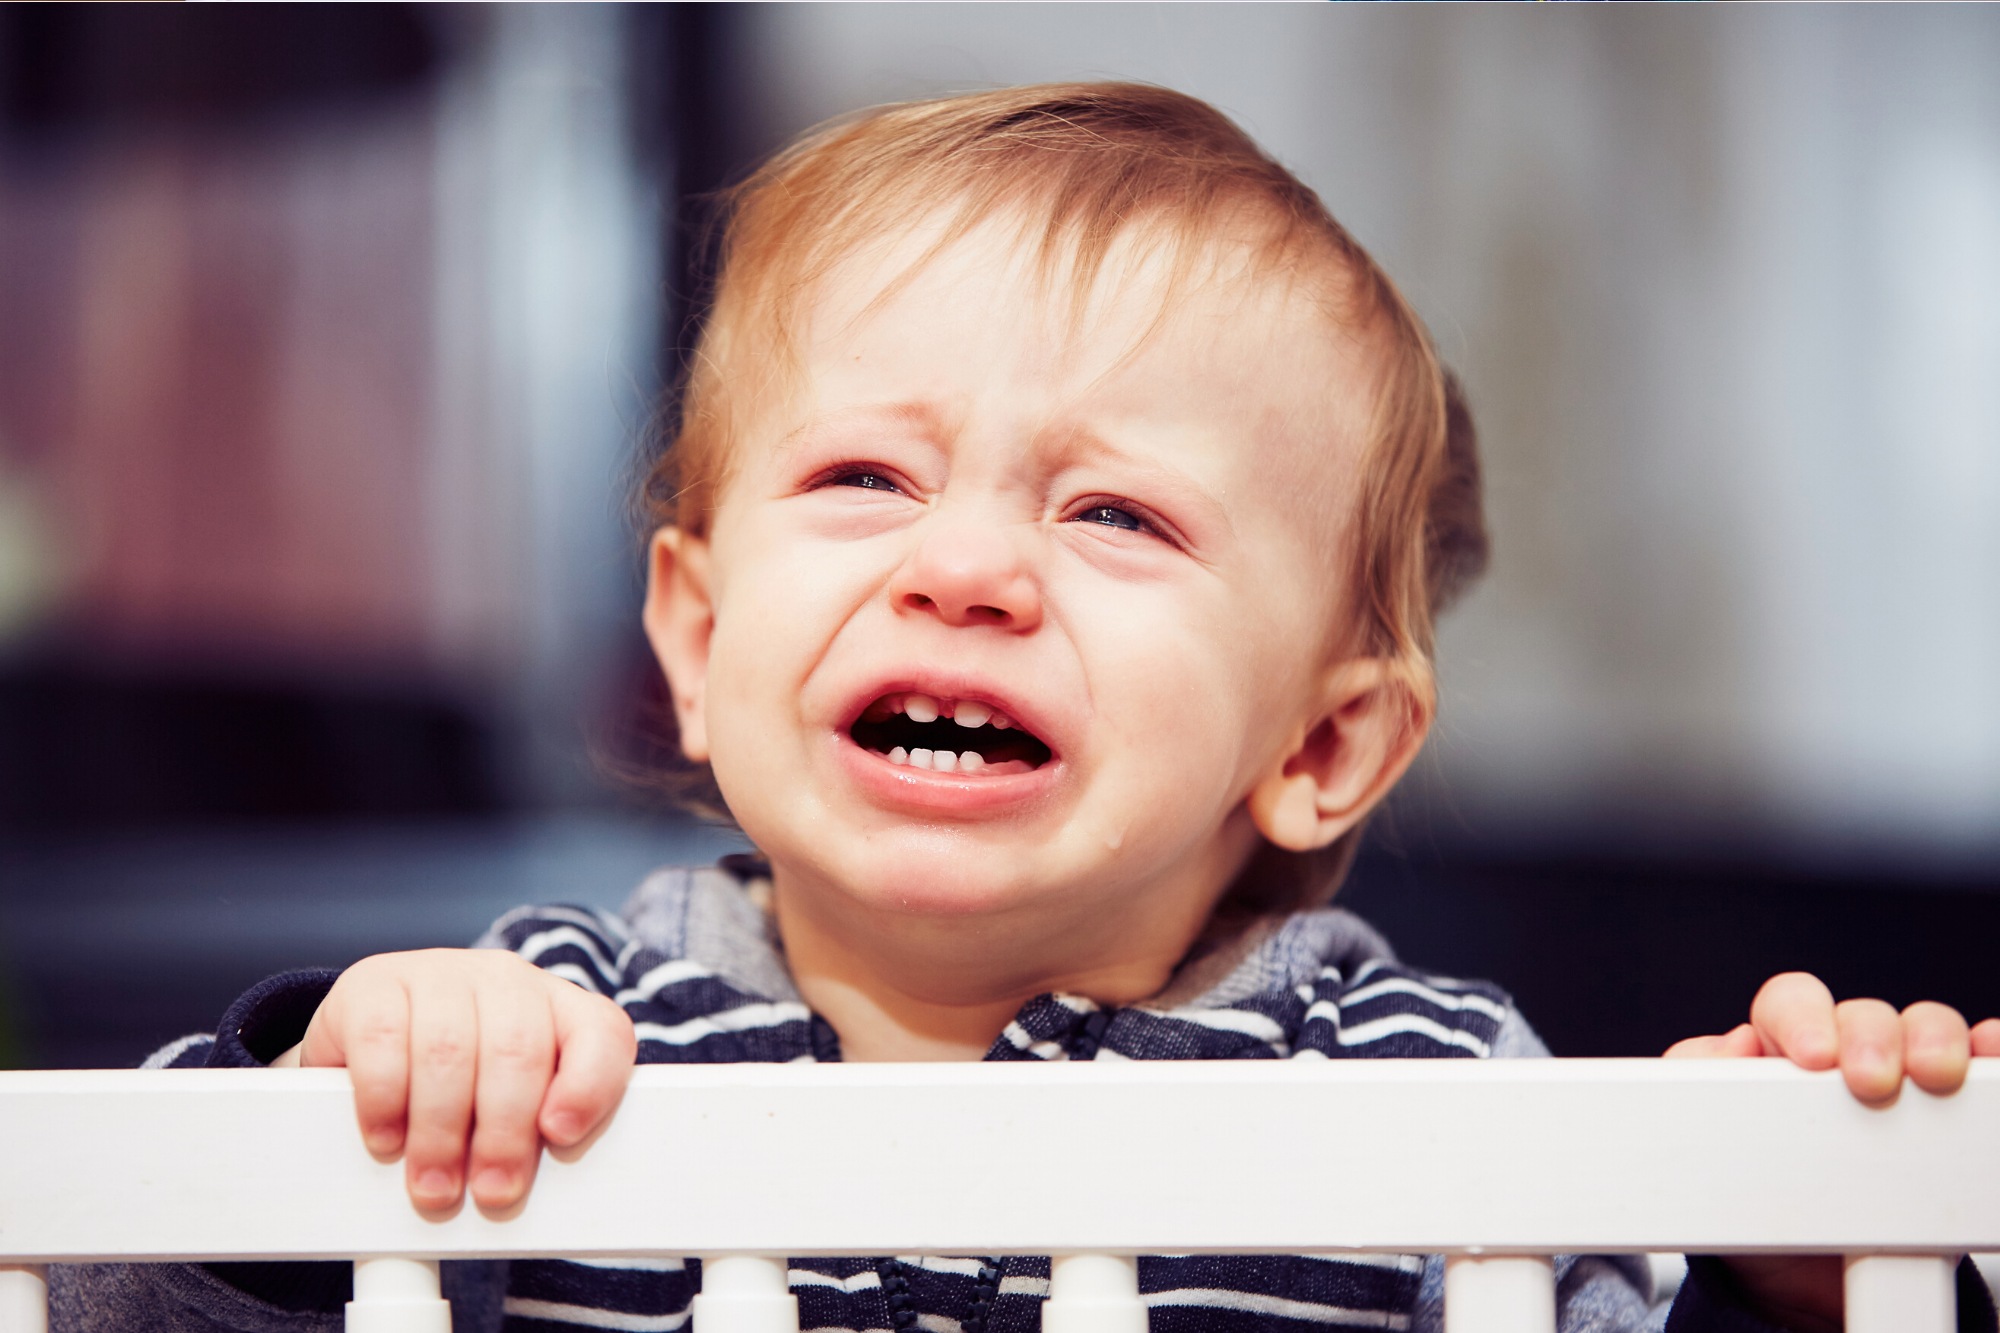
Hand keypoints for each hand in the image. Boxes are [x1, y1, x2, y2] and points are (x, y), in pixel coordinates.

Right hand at [297, 948, 636, 1213]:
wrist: (368, 1048)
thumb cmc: (457, 1095)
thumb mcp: (509, 1112)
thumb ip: (535, 1136)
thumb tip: (524, 1189)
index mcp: (560, 1007)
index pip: (602, 1032)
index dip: (589, 1085)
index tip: (561, 1136)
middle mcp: (506, 979)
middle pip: (518, 1049)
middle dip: (504, 1133)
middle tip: (491, 1192)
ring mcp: (439, 972)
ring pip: (449, 1049)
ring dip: (441, 1132)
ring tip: (434, 1185)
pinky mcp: (372, 983)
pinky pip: (383, 1040)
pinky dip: (384, 1100)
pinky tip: (386, 1139)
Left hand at [1663, 974, 1998, 1330]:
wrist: (1796, 1279)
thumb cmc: (1746, 1198)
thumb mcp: (1702, 1147)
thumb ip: (1695, 1087)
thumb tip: (1723, 1047)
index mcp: (1776, 1052)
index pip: (1789, 1004)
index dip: (1801, 1017)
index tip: (1811, 1055)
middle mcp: (1843, 1058)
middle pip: (1865, 1015)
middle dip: (1872, 1036)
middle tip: (1870, 1080)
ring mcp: (1901, 1084)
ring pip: (1924, 1030)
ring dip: (1932, 1040)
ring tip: (1935, 1077)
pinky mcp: (1948, 1117)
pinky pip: (1981, 1069)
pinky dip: (1990, 1055)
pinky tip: (1990, 1056)